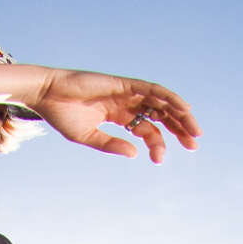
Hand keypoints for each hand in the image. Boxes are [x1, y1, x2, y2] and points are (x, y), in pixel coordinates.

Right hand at [28, 70, 199, 160]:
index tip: (162, 160)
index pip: (146, 128)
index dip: (158, 143)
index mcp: (119, 115)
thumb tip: (135, 154)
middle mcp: (126, 102)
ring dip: (179, 114)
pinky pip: (151, 89)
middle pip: (159, 114)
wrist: (48, 94)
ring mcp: (126, 91)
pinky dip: (168, 97)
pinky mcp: (123, 83)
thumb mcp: (89, 137)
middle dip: (178, 128)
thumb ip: (111, 144)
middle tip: (194, 144)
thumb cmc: (63, 116)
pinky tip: (182, 108)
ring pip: (160, 101)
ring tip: (194, 130)